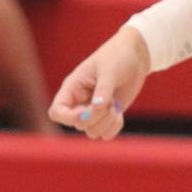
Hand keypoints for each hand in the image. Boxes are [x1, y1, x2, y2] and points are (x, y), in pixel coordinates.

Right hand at [49, 26, 149, 141]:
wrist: (134, 57)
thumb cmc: (117, 57)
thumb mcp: (109, 71)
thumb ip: (103, 90)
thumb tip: (97, 107)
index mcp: (72, 88)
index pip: (57, 112)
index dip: (69, 118)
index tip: (88, 110)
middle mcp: (79, 102)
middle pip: (79, 125)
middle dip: (97, 117)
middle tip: (109, 102)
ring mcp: (93, 111)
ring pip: (92, 132)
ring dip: (107, 122)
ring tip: (114, 105)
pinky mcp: (106, 116)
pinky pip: (106, 134)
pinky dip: (114, 127)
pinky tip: (119, 112)